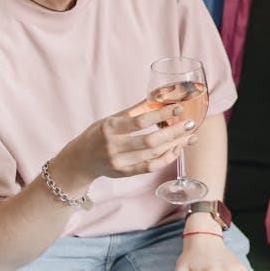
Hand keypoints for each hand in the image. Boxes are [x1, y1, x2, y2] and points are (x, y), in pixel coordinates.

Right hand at [58, 99, 198, 181]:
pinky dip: (166, 158)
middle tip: (190, 123)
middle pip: (150, 141)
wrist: (80, 161)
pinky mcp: (124, 173)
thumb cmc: (97, 134)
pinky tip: (176, 149)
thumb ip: (134, 110)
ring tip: (188, 136)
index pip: (140, 121)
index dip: (161, 114)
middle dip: (173, 132)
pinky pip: (150, 167)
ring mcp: (119, 162)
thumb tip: (158, 96)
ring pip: (153, 155)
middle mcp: (113, 147)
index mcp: (110, 128)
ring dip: (174, 145)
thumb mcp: (111, 118)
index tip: (178, 107)